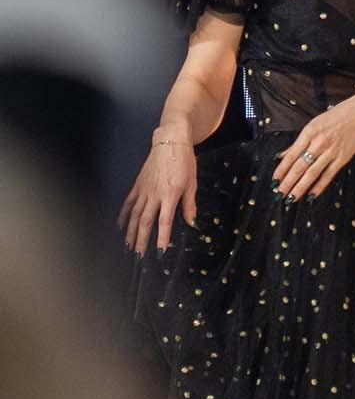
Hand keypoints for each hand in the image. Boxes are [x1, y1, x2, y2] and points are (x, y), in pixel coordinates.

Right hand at [122, 137, 197, 254]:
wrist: (170, 142)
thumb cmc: (184, 162)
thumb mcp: (192, 183)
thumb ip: (189, 205)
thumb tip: (190, 222)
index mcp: (170, 195)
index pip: (164, 222)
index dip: (161, 238)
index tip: (159, 251)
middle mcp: (154, 194)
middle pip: (145, 222)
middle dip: (141, 241)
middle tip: (138, 256)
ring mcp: (143, 190)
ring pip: (134, 215)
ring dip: (130, 233)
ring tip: (127, 247)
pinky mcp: (137, 185)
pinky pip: (128, 203)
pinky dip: (123, 216)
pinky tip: (119, 227)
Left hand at [271, 95, 354, 199]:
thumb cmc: (335, 117)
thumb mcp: (313, 125)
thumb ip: (298, 142)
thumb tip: (282, 155)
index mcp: (309, 133)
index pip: (291, 155)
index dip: (281, 169)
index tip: (274, 180)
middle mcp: (319, 143)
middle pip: (300, 166)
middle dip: (288, 182)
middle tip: (279, 194)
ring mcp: (331, 152)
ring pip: (312, 173)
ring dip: (301, 187)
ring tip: (291, 198)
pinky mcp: (342, 158)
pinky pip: (328, 175)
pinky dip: (319, 186)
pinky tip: (311, 195)